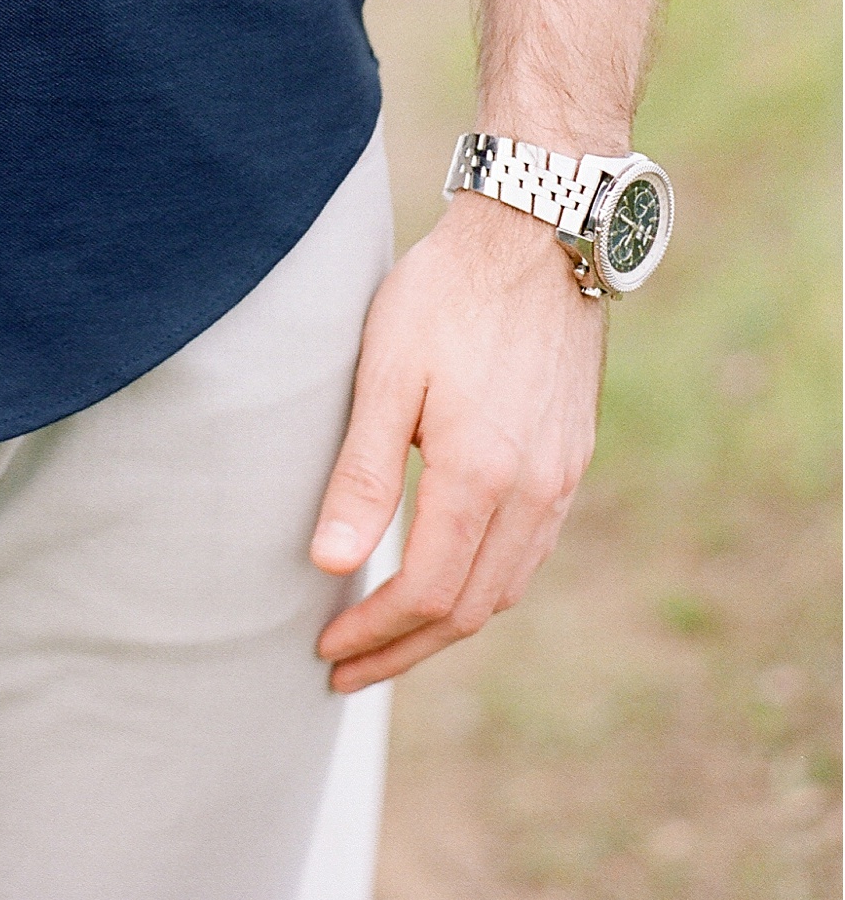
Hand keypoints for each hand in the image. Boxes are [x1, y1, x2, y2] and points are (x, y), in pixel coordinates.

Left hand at [310, 193, 604, 690]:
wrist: (537, 232)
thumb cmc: (448, 292)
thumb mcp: (387, 371)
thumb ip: (362, 472)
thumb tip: (329, 564)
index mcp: (481, 476)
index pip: (425, 593)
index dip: (375, 633)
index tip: (325, 648)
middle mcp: (533, 491)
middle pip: (470, 609)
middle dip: (405, 647)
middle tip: (347, 666)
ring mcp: (562, 477)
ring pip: (506, 586)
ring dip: (447, 623)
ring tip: (391, 636)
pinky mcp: (572, 456)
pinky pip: (531, 549)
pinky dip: (485, 582)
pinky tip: (450, 575)